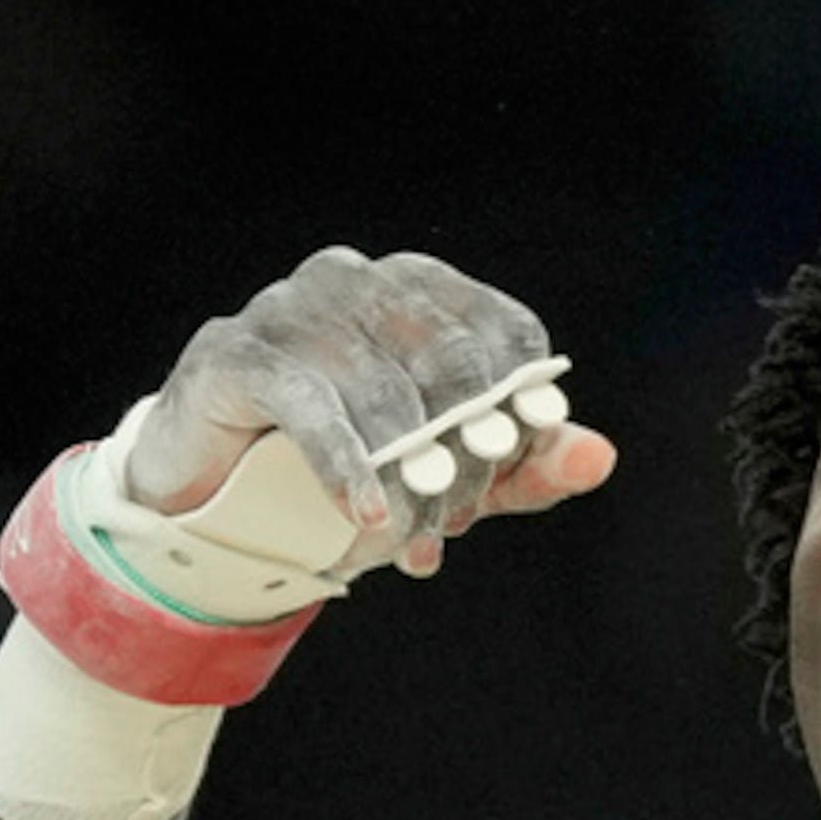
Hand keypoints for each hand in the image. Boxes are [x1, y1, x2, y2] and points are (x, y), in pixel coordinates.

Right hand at [129, 246, 616, 579]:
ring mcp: (290, 307)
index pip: (503, 334)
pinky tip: (367, 517)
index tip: (507, 466)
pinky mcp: (234, 352)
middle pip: (450, 362)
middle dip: (465, 452)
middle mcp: (357, 279)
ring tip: (413, 539)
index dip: (519, 407)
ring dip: (409, 479)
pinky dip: (349, 469)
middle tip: (456, 519)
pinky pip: (311, 407)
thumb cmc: (349, 471)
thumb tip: (599, 455)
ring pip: (385, 394)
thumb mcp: (453, 475)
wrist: (222, 502)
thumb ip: (528, 466)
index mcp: (419, 288)